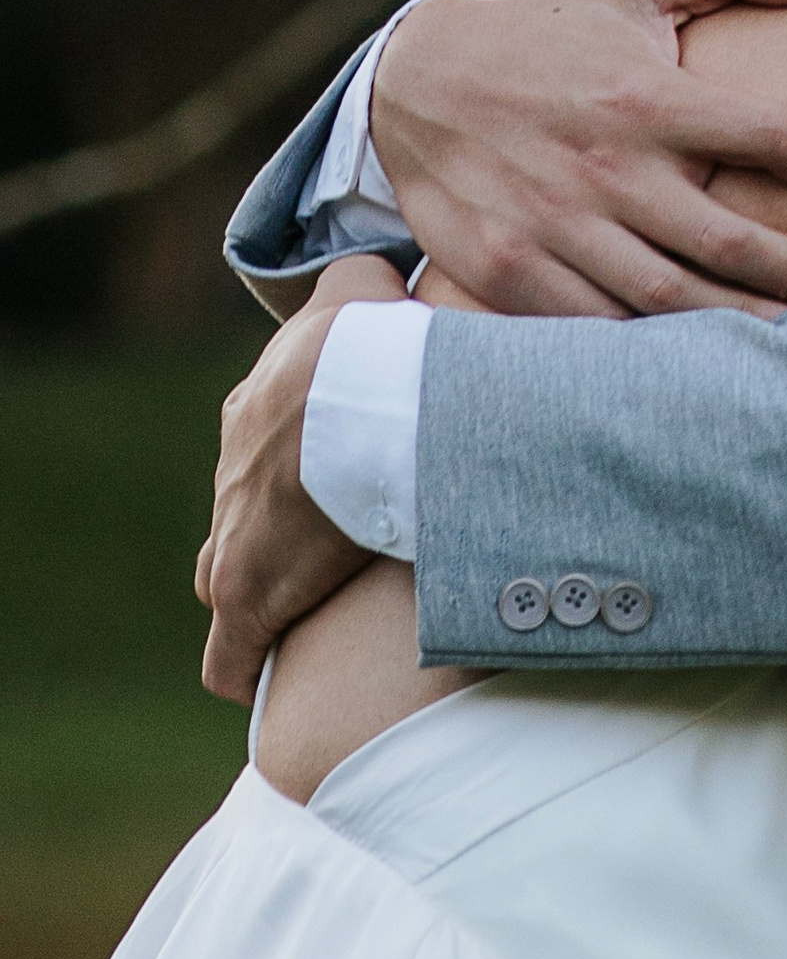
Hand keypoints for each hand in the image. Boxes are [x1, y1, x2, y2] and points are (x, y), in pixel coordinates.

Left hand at [195, 254, 405, 701]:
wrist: (358, 398)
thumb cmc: (373, 345)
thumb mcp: (366, 287)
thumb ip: (365, 278)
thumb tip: (388, 276)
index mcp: (261, 403)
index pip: (263, 432)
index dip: (299, 455)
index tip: (340, 470)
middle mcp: (235, 467)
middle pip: (241, 501)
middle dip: (275, 520)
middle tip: (334, 534)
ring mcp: (234, 534)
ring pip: (225, 569)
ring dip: (256, 586)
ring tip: (302, 603)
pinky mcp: (246, 595)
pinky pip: (229, 653)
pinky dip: (243, 666)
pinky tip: (262, 682)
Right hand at [370, 0, 786, 317]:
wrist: (417, 81)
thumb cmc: (551, 30)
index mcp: (648, 94)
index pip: (766, 132)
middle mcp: (607, 164)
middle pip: (726, 235)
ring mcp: (556, 225)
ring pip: (665, 295)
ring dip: (740, 326)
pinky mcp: (509, 272)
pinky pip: (593, 328)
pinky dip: (648, 353)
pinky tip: (700, 369)